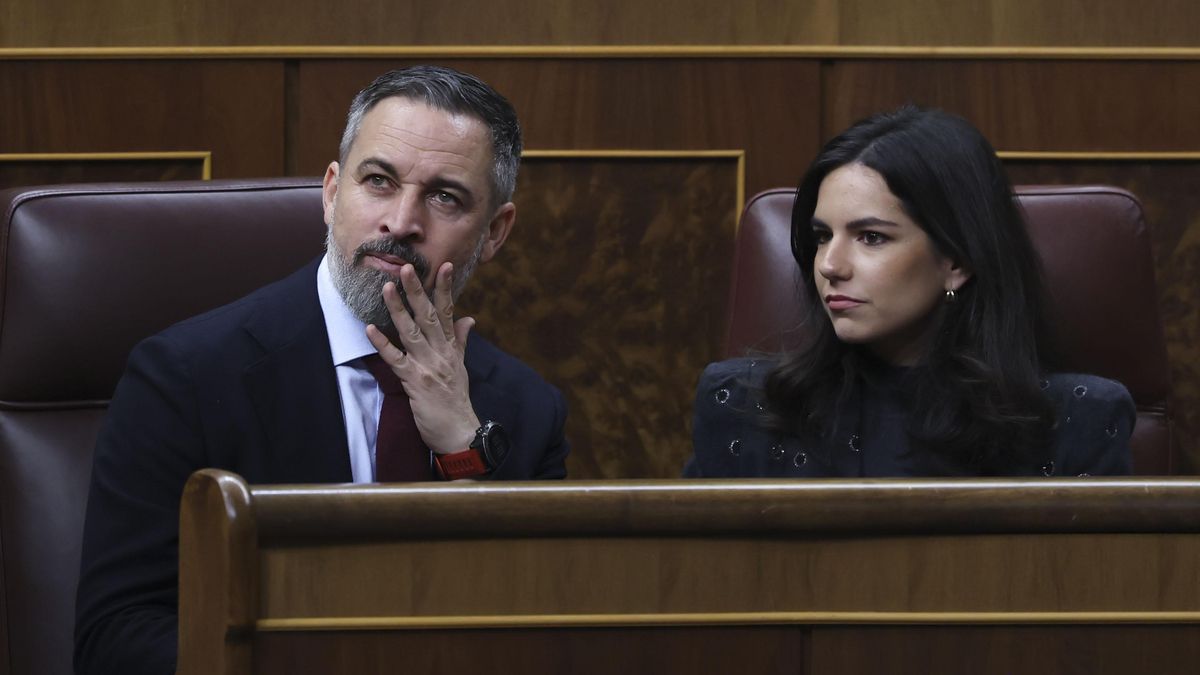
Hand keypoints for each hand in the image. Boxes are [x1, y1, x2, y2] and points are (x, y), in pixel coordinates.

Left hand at [366, 262, 479, 454]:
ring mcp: (427, 366)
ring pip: (411, 331)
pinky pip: (395, 359)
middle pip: (428, 316)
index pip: (448, 312)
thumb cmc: (457, 401)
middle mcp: (441, 353)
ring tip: (386, 288)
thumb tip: (468, 319)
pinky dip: (382, 344)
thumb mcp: (461, 367)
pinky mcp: (415, 381)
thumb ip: (460, 341)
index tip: (443, 266)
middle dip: (417, 291)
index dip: (445, 288)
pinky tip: (370, 329)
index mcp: (451, 348)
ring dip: (398, 309)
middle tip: (406, 268)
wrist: (459, 432)